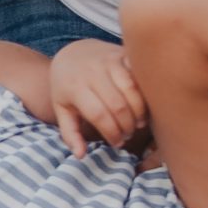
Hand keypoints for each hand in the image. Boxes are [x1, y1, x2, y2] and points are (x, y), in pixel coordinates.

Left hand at [49, 39, 148, 156]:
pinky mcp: (123, 53)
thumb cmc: (67, 87)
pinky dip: (146, 91)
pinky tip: (146, 105)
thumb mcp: (61, 109)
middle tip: (128, 134)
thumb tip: (81, 155)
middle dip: (127, 126)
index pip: (99, 115)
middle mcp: (93, 71)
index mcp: (75, 87)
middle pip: (118, 105)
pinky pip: (140, 74)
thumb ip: (70, 133)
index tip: (117, 143)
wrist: (73, 52)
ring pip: (133, 89)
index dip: (112, 133)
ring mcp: (110, 60)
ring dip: (140, 111)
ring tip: (139, 123)